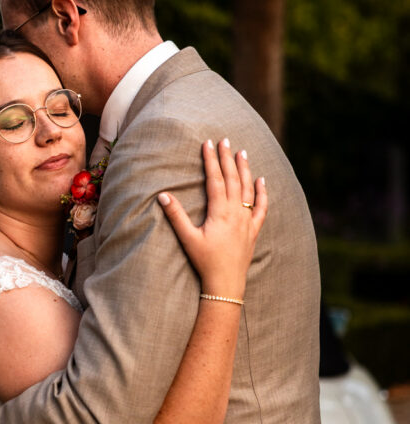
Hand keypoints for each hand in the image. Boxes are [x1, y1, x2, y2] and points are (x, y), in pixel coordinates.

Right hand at [158, 139, 267, 299]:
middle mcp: (236, 213)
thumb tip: (162, 196)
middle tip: (225, 140)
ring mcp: (247, 221)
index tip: (208, 144)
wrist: (226, 283)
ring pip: (248, 189)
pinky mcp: (253, 230)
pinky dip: (262, 192)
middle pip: (233, 179)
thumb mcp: (188, 239)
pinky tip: (261, 180)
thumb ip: (176, 216)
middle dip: (228, 158)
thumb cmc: (205, 262)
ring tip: (242, 152)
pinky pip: (261, 207)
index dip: (211, 161)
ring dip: (245, 169)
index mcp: (220, 212)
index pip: (215, 180)